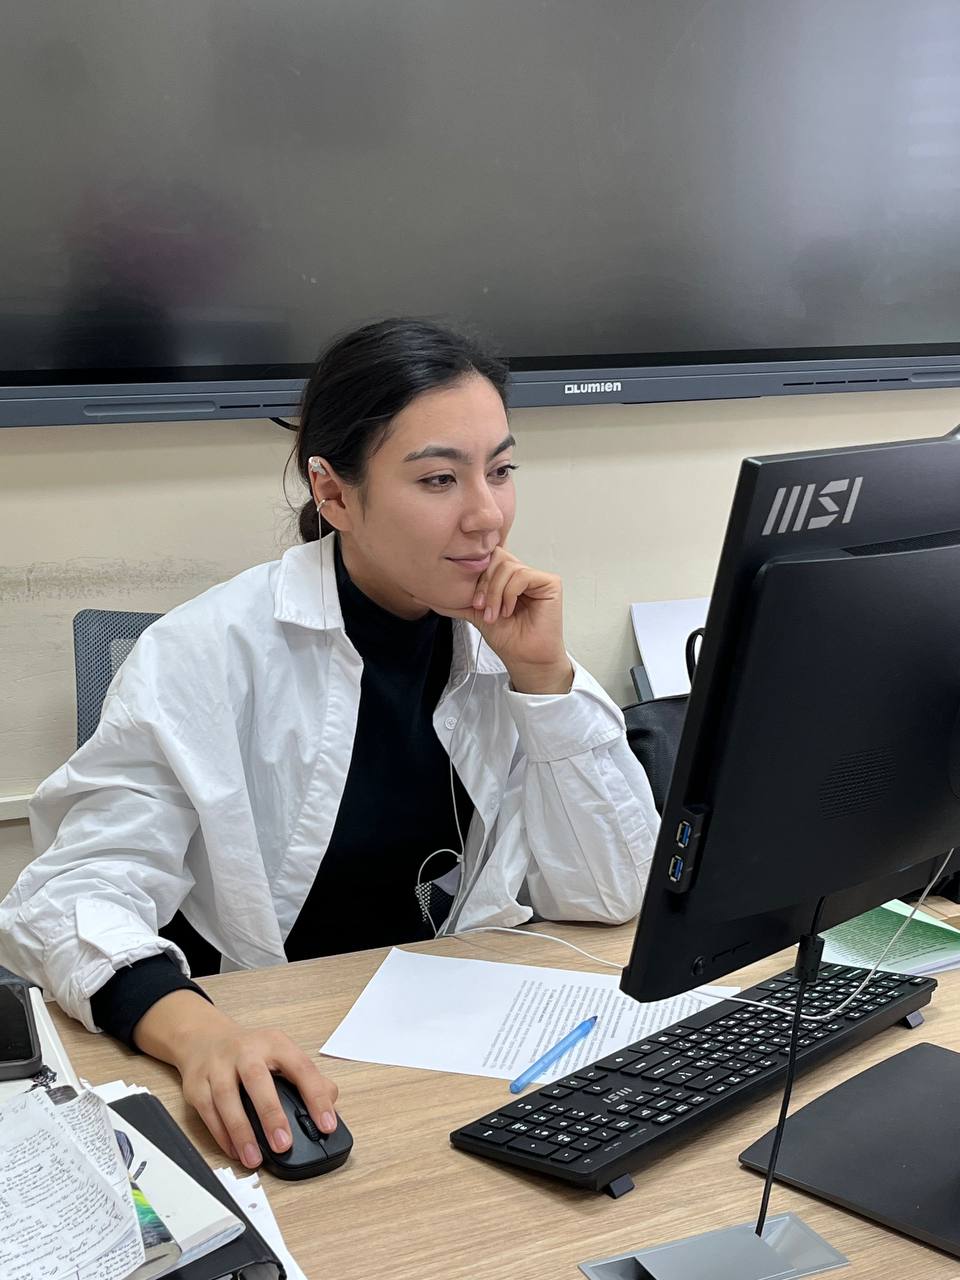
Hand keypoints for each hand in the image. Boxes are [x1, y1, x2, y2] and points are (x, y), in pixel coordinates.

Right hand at [134, 993, 338, 1167]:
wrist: (205, 1038)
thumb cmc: (250, 1052)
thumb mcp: (282, 1053)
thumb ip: (309, 1077)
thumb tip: (330, 1101)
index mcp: (274, 1043)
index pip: (301, 1068)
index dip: (316, 1097)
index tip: (327, 1125)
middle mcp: (245, 1051)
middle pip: (257, 1079)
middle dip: (270, 1114)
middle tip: (283, 1144)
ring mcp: (218, 1066)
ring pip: (227, 1098)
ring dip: (242, 1132)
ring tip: (255, 1159)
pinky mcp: (197, 1084)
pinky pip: (208, 1112)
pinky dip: (221, 1135)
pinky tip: (235, 1151)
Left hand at [424, 547, 573, 693]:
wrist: (525, 658)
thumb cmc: (507, 637)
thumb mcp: (474, 614)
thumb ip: (454, 602)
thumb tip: (421, 594)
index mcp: (505, 576)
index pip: (487, 558)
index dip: (476, 574)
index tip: (472, 601)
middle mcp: (521, 572)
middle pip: (496, 557)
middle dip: (483, 583)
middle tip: (480, 607)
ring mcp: (536, 577)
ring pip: (507, 567)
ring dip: (494, 593)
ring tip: (493, 615)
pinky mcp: (549, 583)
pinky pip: (522, 575)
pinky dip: (509, 594)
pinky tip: (507, 611)